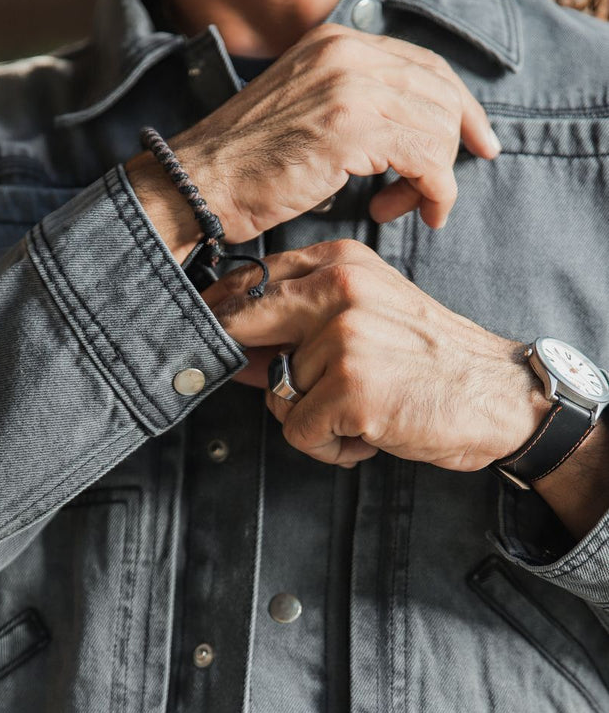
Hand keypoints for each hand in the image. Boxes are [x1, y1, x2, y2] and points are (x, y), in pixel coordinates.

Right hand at [127, 23, 500, 260]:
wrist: (198, 185)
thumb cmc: (246, 167)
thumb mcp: (305, 115)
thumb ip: (354, 106)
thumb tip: (408, 131)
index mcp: (338, 43)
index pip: (426, 65)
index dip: (461, 107)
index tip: (478, 143)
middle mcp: (348, 53)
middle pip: (441, 94)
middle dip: (453, 149)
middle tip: (435, 196)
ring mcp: (350, 86)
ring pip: (438, 128)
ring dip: (433, 180)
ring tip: (400, 210)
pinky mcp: (351, 130)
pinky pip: (427, 159)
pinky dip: (432, 193)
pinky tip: (408, 213)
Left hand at [202, 240, 549, 470]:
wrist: (498, 397)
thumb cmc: (434, 362)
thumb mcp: (372, 314)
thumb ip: (307, 321)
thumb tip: (238, 351)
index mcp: (343, 264)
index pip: (256, 281)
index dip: (227, 314)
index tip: (214, 334)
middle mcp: (339, 291)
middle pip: (246, 325)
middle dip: (245, 361)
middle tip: (262, 384)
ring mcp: (344, 339)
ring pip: (277, 393)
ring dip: (313, 418)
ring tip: (361, 413)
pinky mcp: (350, 389)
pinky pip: (299, 432)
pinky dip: (329, 448)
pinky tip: (367, 436)